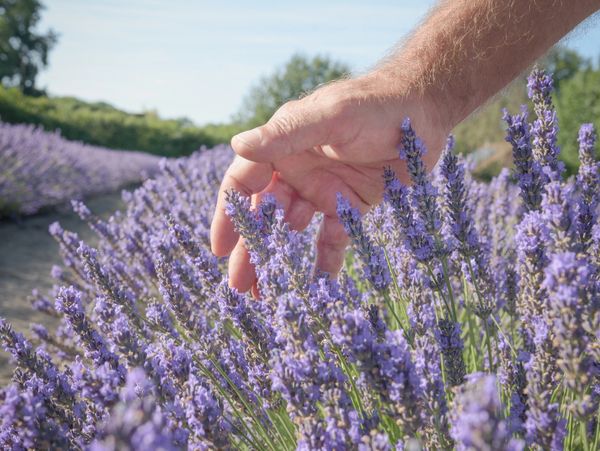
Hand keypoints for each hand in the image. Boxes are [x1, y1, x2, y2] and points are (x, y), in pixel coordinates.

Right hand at [210, 72, 448, 291]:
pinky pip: (332, 240)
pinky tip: (318, 290)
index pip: (244, 184)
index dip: (228, 215)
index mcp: (283, 148)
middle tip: (239, 286)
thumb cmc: (373, 104)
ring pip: (293, 232)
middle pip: (265, 216)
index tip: (220, 249)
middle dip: (251, 250)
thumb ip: (286, 133)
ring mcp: (323, 191)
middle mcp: (297, 172)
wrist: (423, 111)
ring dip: (279, 261)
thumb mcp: (329, 116)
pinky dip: (324, 264)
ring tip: (266, 296)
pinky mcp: (351, 206)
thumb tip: (237, 144)